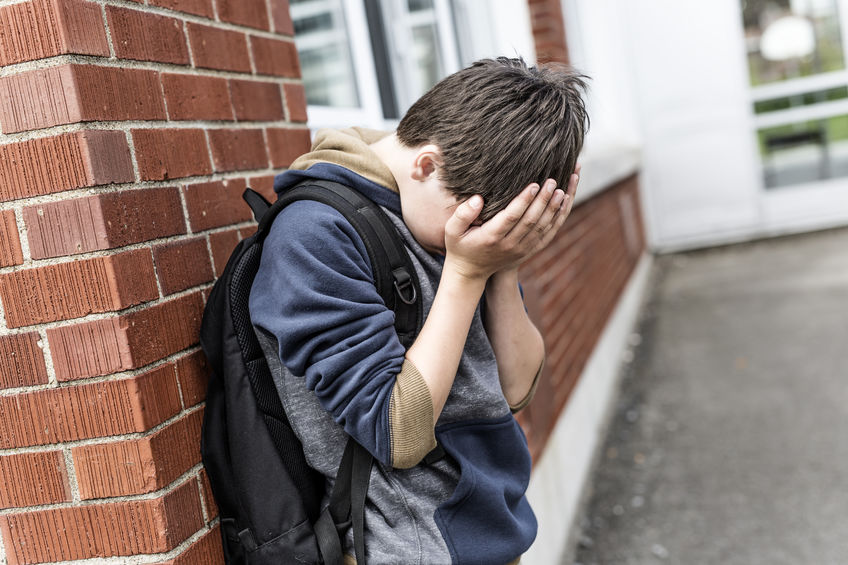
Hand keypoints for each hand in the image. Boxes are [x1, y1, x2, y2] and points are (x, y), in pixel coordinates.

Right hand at [444, 165, 580, 279]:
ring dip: (555, 207)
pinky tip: (565, 201)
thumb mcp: (452, 231)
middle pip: (531, 221)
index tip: (534, 184)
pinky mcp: (529, 250)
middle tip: (552, 180)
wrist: (470, 273)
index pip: (512, 217)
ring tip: (564, 186)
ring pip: (543, 227)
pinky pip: (548, 234)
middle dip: (543, 200)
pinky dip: (558, 218)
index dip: (524, 201)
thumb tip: (477, 199)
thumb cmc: (460, 246)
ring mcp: (522, 249)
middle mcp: (510, 245)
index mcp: (491, 237)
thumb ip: (462, 214)